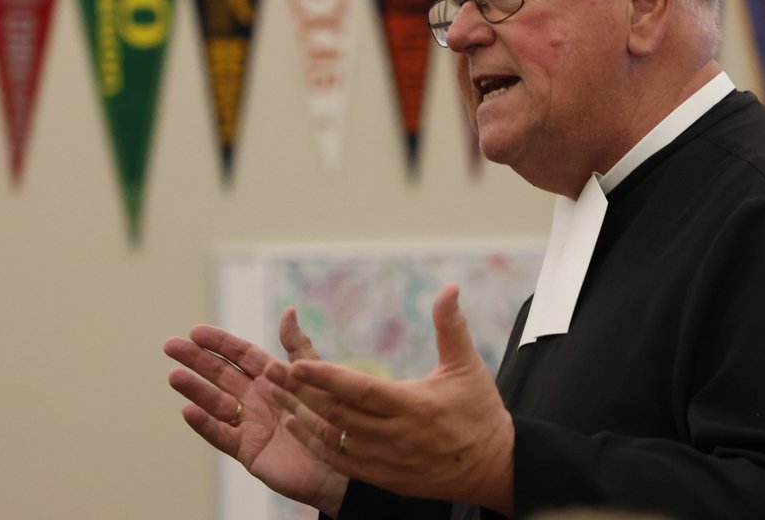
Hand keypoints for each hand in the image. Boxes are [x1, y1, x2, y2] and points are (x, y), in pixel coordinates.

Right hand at [164, 310, 348, 515]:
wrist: (344, 462)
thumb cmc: (333, 418)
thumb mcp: (315, 376)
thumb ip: (298, 347)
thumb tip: (289, 310)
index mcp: (273, 377)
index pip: (241, 355)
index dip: (219, 343)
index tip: (195, 331)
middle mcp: (257, 398)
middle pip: (221, 375)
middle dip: (197, 360)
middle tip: (171, 346)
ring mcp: (250, 424)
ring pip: (216, 403)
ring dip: (195, 389)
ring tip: (174, 375)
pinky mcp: (248, 450)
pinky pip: (222, 435)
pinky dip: (205, 424)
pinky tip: (188, 410)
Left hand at [265, 284, 514, 515]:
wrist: (493, 468)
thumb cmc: (480, 412)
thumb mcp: (467, 366)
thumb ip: (451, 326)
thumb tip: (449, 287)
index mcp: (414, 406)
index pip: (361, 390)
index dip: (326, 377)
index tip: (296, 363)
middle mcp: (396, 436)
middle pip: (337, 414)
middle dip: (301, 392)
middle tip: (271, 372)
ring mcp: (387, 460)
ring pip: (333, 439)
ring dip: (301, 416)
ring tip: (276, 393)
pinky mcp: (383, 477)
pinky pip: (340, 461)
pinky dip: (315, 443)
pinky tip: (296, 425)